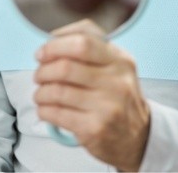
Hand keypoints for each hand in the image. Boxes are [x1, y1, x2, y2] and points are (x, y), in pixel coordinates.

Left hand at [34, 19, 149, 171]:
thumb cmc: (118, 96)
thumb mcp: (116, 65)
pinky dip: (44, 110)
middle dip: (44, 70)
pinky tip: (46, 109)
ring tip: (41, 94)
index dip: (56, 45)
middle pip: (66, 67)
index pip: (83, 41)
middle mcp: (116, 81)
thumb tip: (52, 40)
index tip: (43, 52)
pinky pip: (57, 114)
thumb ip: (91, 48)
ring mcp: (107, 106)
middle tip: (39, 75)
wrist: (138, 136)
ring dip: (41, 92)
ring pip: (58, 91)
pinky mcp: (95, 129)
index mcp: (120, 60)